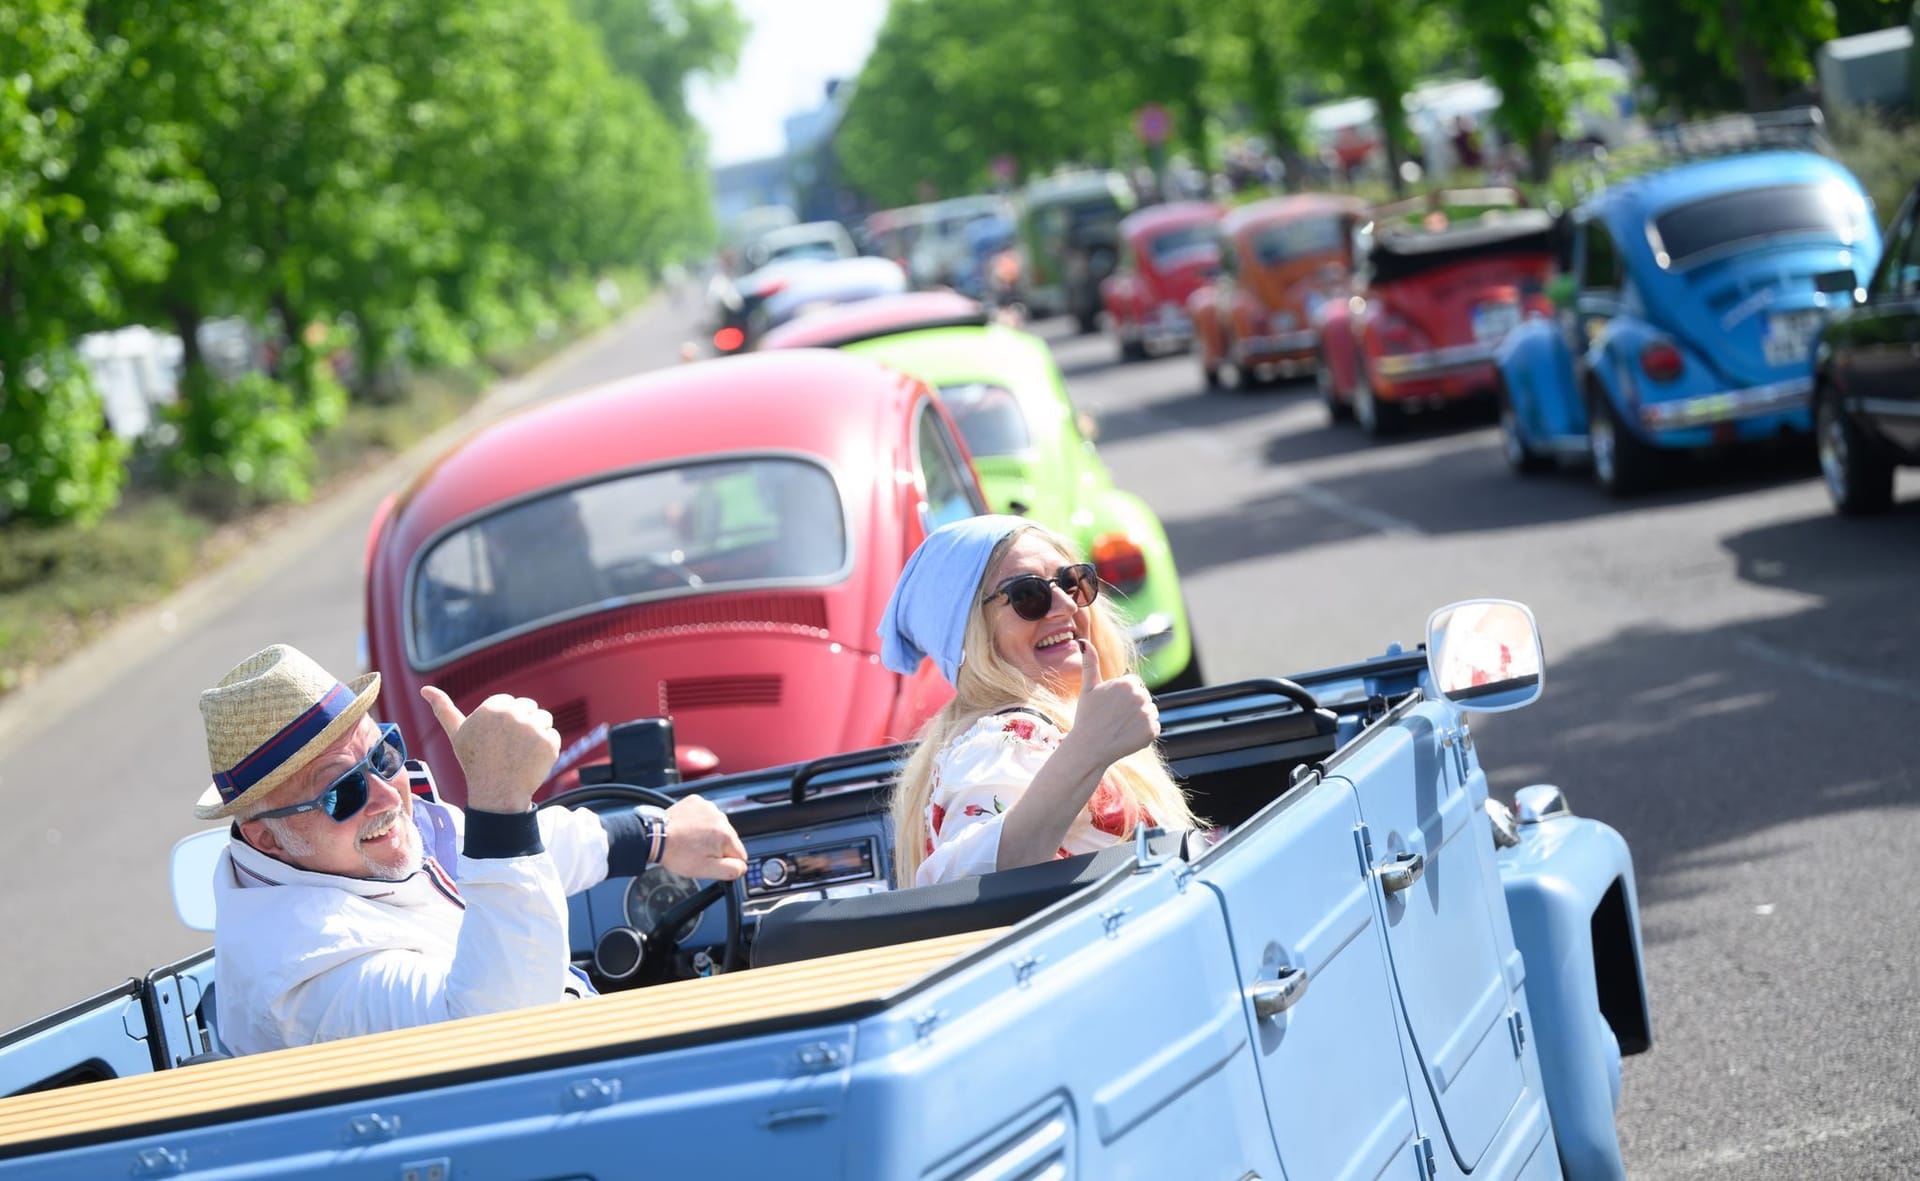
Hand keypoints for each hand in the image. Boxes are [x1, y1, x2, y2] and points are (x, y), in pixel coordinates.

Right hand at [421, 686, 559, 814]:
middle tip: (509, 747)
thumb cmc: (476, 763)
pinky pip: (553, 736)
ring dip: (537, 733)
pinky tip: (532, 761)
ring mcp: (532, 728)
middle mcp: (512, 714)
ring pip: (543, 718)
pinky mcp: (549, 742)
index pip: (509, 702)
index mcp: (491, 708)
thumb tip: (424, 690)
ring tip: (521, 753)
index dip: (505, 721)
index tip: (497, 738)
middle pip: (528, 707)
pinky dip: (547, 749)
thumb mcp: (457, 735)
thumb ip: (443, 710)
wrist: (496, 794)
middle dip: (522, 724)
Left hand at [658, 795, 748, 880]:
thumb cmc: (677, 853)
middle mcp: (720, 818)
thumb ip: (731, 870)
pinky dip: (699, 821)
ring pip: (717, 826)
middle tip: (697, 852)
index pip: (739, 854)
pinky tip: (688, 829)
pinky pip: (706, 814)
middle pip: (728, 839)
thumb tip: (743, 867)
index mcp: (726, 835)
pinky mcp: (697, 801)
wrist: (655, 837)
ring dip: (708, 833)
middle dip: (716, 847)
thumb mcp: (706, 871)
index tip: (710, 861)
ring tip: (690, 840)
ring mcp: (708, 807)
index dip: (725, 861)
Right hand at [1065, 639, 1158, 767]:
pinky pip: (1153, 727)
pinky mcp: (1153, 731)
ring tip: (1121, 726)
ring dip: (1139, 718)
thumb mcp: (1088, 688)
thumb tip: (1083, 641)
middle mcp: (1140, 696)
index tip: (1111, 706)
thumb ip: (1090, 664)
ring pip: (1149, 711)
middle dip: (1132, 705)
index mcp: (1127, 683)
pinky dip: (1144, 732)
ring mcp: (1147, 714)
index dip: (1122, 695)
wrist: (1089, 748)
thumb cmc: (1087, 717)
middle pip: (1143, 697)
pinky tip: (1128, 735)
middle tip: (1114, 718)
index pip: (1133, 684)